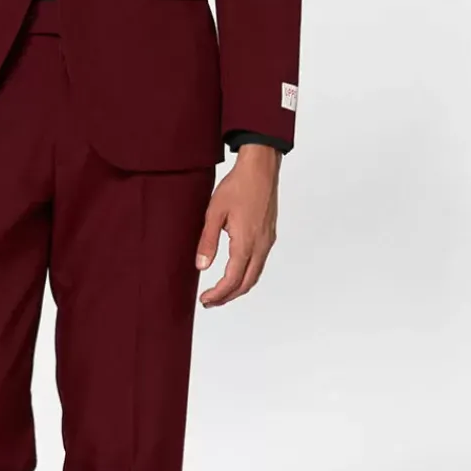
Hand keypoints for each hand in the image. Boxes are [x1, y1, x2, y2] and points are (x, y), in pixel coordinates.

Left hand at [195, 144, 279, 306]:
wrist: (260, 169)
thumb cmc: (238, 186)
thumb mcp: (214, 213)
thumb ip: (207, 241)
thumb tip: (201, 266)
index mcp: (246, 242)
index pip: (232, 279)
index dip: (218, 294)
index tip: (204, 299)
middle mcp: (261, 246)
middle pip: (246, 283)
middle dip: (228, 296)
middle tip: (210, 301)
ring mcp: (267, 241)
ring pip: (255, 275)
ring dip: (238, 287)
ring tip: (220, 291)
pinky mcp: (269, 235)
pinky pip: (260, 263)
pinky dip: (247, 275)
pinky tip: (235, 272)